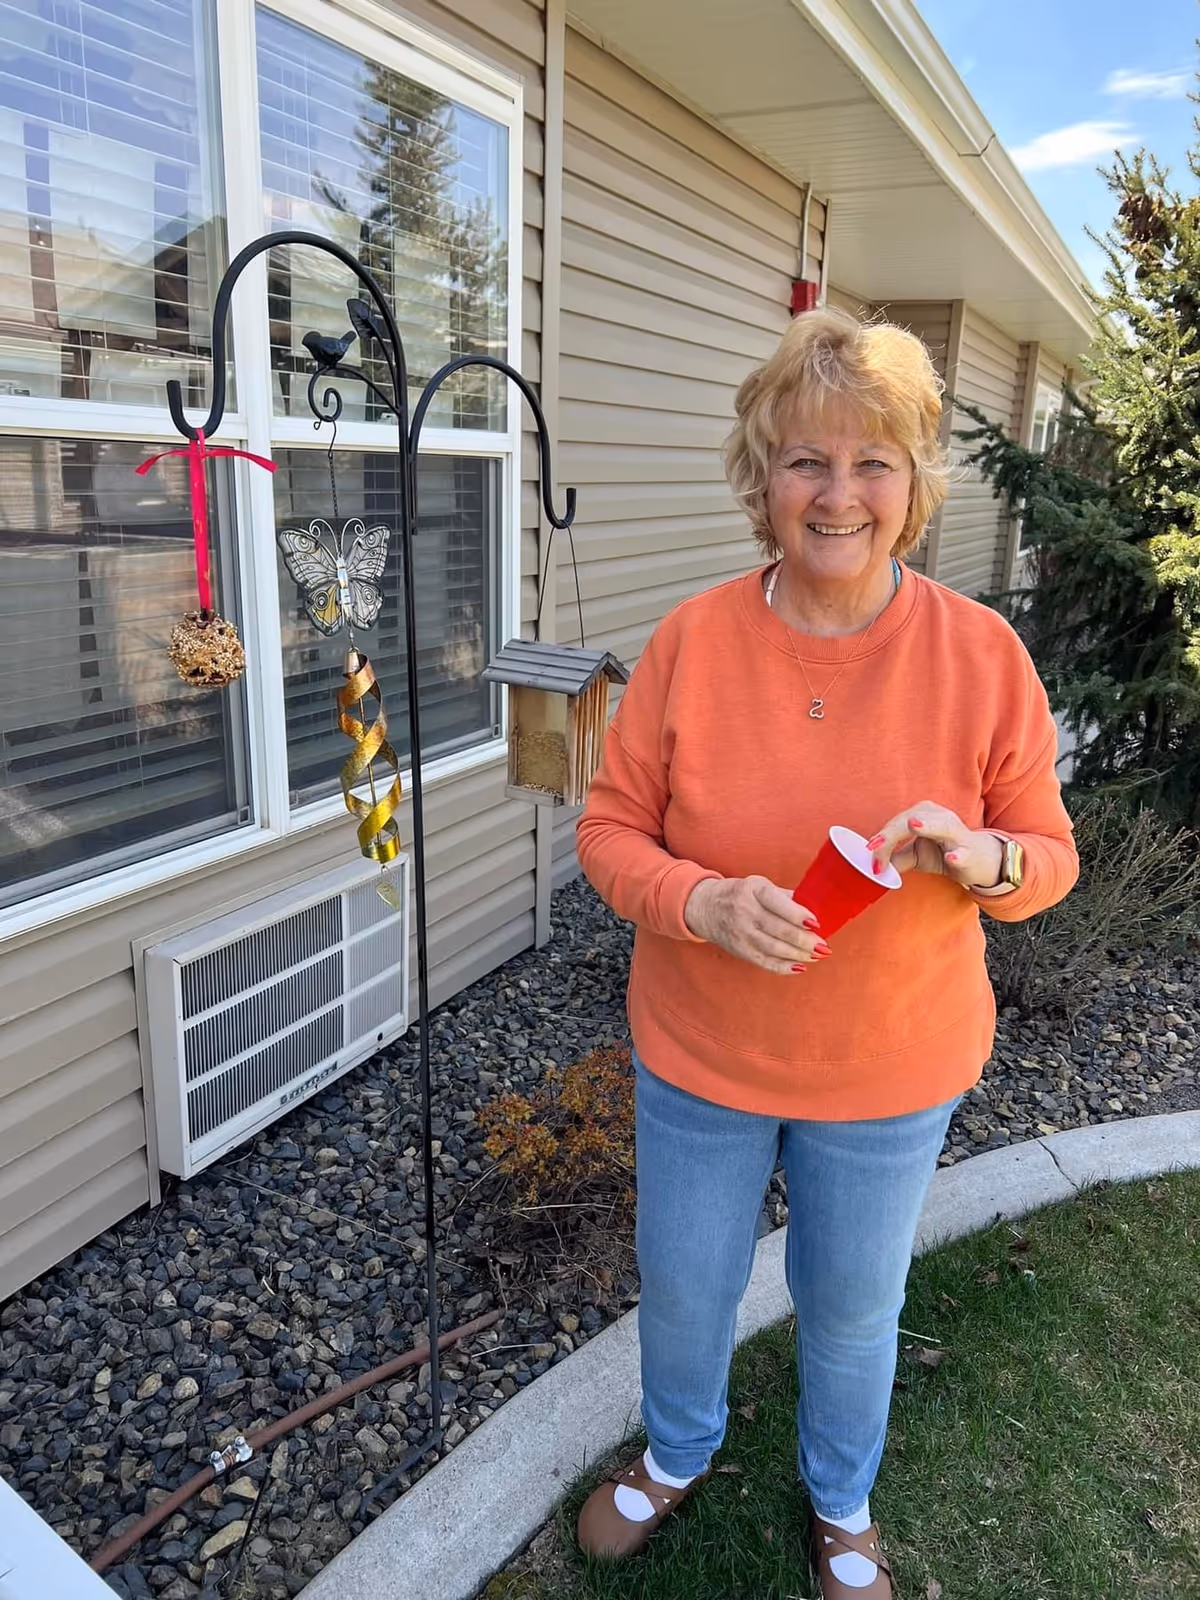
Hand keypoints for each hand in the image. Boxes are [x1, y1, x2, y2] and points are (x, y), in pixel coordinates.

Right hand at [684, 876, 829, 974]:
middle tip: (823, 946)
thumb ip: (787, 897)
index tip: (816, 924)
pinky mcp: (739, 949)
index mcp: (753, 890)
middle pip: (779, 929)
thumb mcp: (760, 885)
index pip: (778, 903)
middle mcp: (745, 911)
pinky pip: (764, 961)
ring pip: (774, 948)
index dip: (799, 915)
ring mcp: (741, 932)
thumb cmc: (741, 894)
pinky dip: (783, 966)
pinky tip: (799, 966)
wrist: (706, 906)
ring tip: (816, 956)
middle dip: (805, 940)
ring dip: (798, 954)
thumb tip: (817, 910)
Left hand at [867, 802, 1005, 891]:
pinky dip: (956, 854)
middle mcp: (940, 816)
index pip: (896, 823)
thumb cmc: (944, 851)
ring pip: (940, 826)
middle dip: (891, 835)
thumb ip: (894, 858)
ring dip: (926, 827)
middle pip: (911, 820)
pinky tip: (950, 857)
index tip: (868, 855)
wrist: (979, 861)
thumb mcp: (915, 855)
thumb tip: (872, 867)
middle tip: (874, 848)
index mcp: (923, 813)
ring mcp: (957, 832)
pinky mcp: (969, 850)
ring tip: (912, 826)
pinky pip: (963, 851)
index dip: (881, 839)